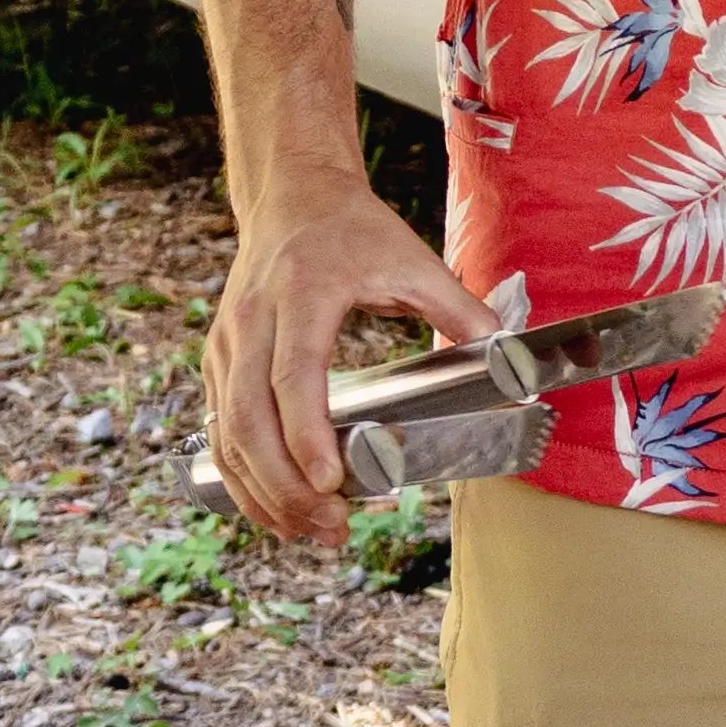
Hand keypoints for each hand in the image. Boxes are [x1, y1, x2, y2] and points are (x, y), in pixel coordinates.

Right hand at [206, 169, 497, 541]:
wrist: (292, 195)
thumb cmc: (354, 228)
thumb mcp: (412, 258)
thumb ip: (458, 306)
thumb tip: (508, 351)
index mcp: (302, 293)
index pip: (294, 375)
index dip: (307, 434)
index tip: (330, 481)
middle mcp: (252, 322)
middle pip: (249, 419)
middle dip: (285, 484)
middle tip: (329, 527)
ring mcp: (227, 344)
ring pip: (226, 434)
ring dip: (262, 491)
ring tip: (308, 531)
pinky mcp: (218, 362)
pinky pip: (217, 430)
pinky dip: (240, 476)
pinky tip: (272, 508)